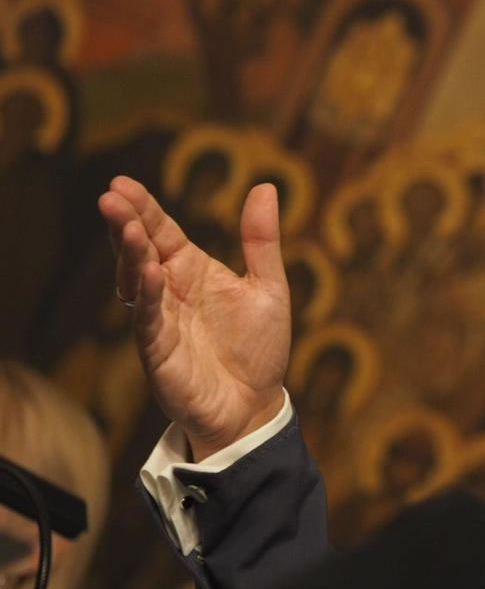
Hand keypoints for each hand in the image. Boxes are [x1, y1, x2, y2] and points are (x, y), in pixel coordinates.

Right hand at [100, 176, 290, 461]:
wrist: (255, 405)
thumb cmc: (258, 349)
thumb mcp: (269, 287)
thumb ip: (261, 241)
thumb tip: (267, 186)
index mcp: (192, 271)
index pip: (162, 232)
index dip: (144, 208)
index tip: (122, 183)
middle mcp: (170, 291)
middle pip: (140, 249)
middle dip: (125, 223)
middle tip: (111, 196)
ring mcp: (161, 320)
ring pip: (136, 280)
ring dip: (131, 254)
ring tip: (129, 227)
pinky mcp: (160, 351)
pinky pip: (149, 318)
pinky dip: (147, 294)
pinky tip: (148, 271)